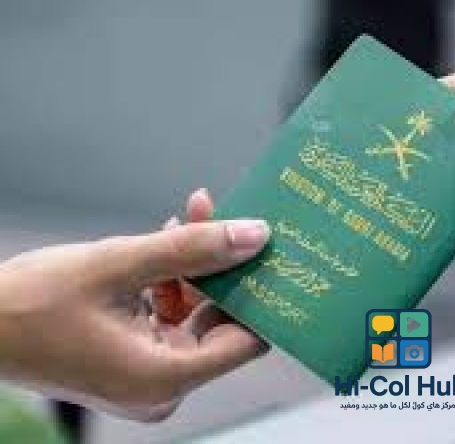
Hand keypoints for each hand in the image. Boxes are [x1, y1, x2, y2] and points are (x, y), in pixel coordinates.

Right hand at [0, 189, 268, 420]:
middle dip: (225, 267)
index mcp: (165, 377)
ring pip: (194, 314)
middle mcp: (163, 387)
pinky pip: (169, 319)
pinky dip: (171, 282)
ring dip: (195, 266)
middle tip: (234, 220)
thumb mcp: (118, 264)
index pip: (247, 341)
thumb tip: (255, 235)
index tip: (276, 256)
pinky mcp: (133, 362)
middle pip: (220, 322)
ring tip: (192, 216)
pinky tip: (167, 242)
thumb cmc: (30, 303)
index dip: (264, 296)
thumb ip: (192, 249)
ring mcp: (147, 377)